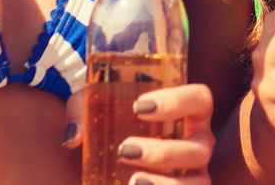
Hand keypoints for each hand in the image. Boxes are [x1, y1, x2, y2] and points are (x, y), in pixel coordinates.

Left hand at [64, 82, 214, 183]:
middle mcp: (198, 144)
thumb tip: (72, 137)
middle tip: (125, 150)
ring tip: (133, 183)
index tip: (139, 107)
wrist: (110, 167)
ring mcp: (196, 176)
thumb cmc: (115, 128)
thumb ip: (83, 111)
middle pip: (201, 146)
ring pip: (199, 181)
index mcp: (188, 115)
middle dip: (163, 152)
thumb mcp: (98, 111)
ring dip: (167, 184)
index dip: (178, 100)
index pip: (200, 99)